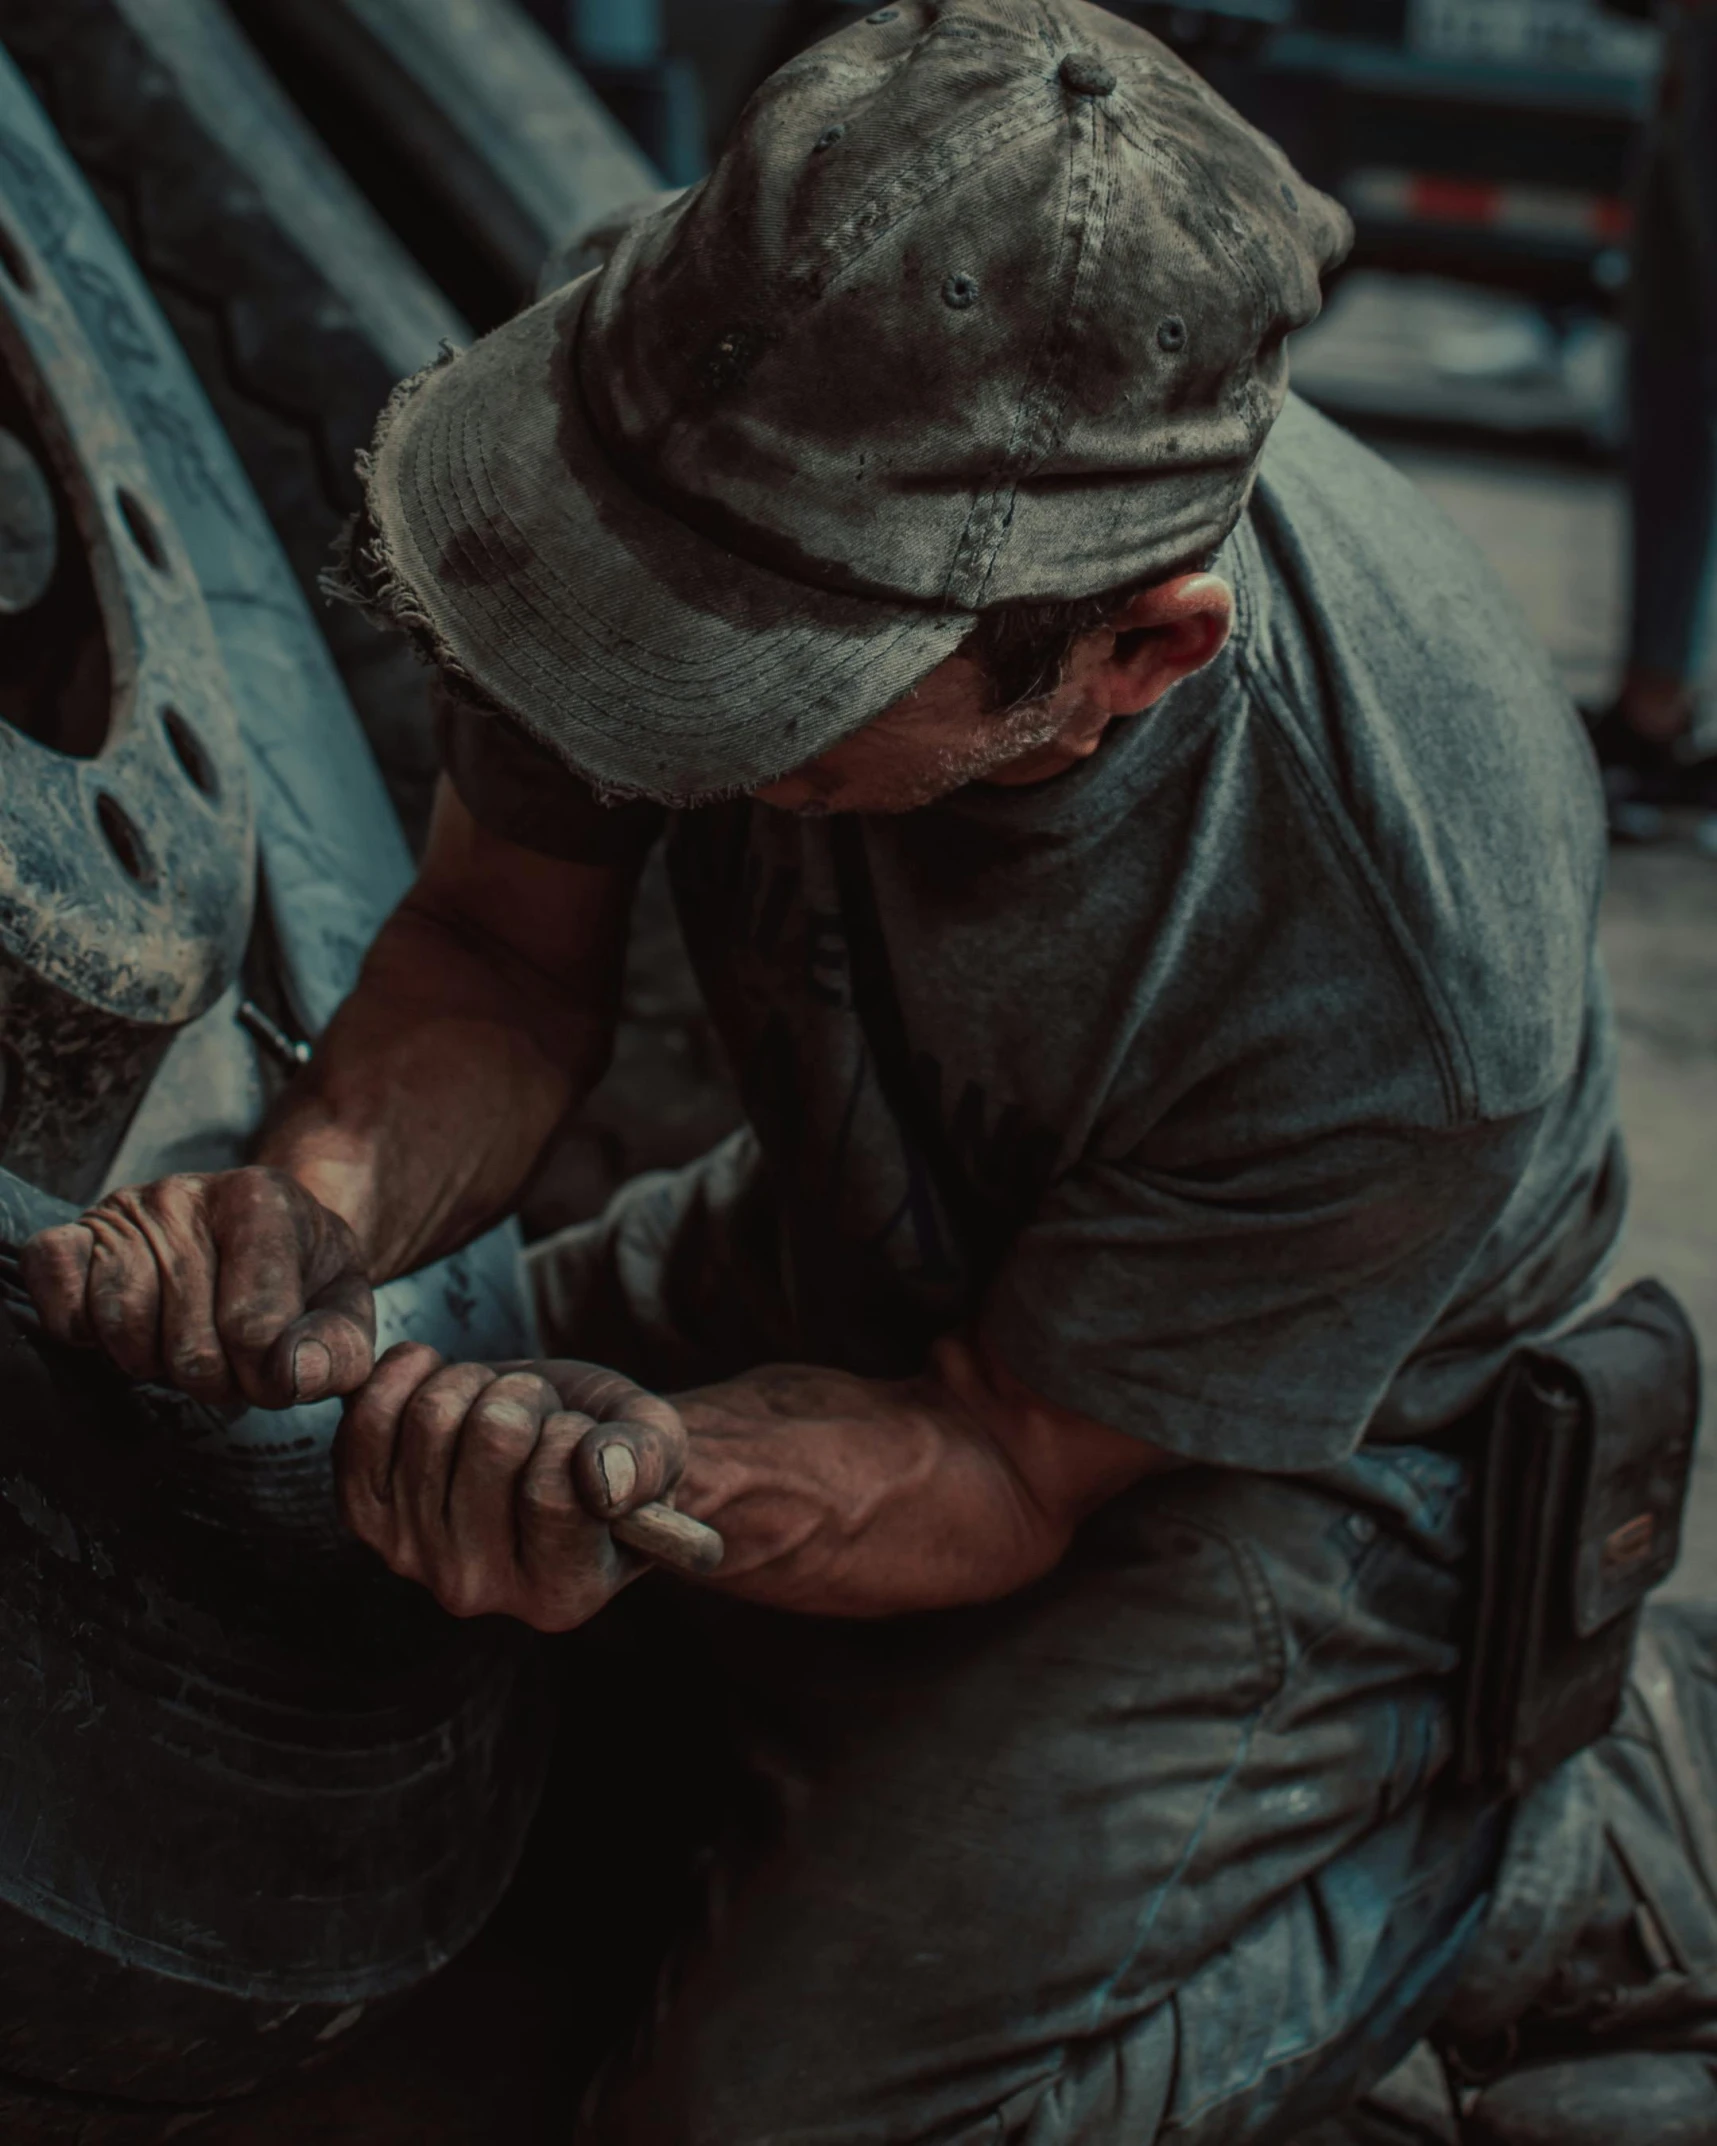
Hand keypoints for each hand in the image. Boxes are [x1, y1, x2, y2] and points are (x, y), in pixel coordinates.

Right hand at [21, 1167, 374, 1408]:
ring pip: (124, 1329)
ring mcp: (123, 1210)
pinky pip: (60, 1301)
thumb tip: (293, 1374)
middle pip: (190, 1346)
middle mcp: (185, 1194)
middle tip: (230, 1356)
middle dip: (216, 1378)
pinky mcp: (71, 1236)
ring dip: (155, 1363)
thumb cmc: (300, 1280)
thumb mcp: (343, 1310)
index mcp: (261, 1198)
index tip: (274, 1363)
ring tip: (184, 1339)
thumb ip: (338, 1350)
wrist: (254, 1235)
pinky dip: (84, 1334)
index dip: (266, 1374)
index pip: (253, 1328)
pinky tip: (126, 1327)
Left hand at [334, 1347, 690, 1629]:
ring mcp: (411, 1556)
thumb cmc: (612, 1451)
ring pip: (434, 1414)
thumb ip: (645, 1461)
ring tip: (496, 1410)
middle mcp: (478, 1590)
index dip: (574, 1435)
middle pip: (493, 1437)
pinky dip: (406, 1375)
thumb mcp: (658, 1447)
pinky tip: (439, 1380)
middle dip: (528, 1399)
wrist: (548, 1448)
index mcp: (560, 1594)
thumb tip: (606, 1480)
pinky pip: (365, 1420)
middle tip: (540, 1417)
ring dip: (475, 1384)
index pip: (554, 1489)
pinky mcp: (364, 1514)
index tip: (582, 1439)